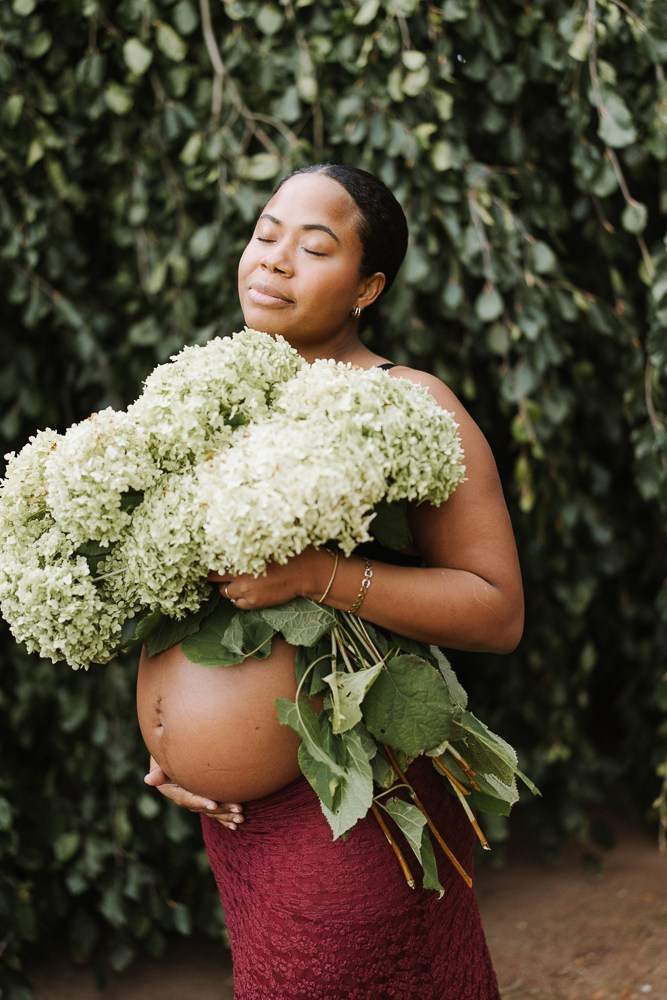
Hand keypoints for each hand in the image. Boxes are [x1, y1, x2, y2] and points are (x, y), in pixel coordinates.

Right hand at [144, 758, 243, 829]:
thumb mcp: (161, 759)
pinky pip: (214, 811)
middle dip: (221, 809)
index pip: (188, 798)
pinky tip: (236, 824)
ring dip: (226, 815)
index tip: (214, 804)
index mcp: (173, 791)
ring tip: (241, 818)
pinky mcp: (203, 798)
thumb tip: (148, 779)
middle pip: (203, 806)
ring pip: (211, 810)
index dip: (200, 801)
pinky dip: (224, 817)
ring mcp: (194, 799)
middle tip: (239, 809)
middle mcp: (184, 798)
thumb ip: (159, 771)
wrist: (172, 751)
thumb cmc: (167, 751)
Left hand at [209, 548, 326, 609]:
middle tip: (218, 573)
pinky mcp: (254, 602)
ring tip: (239, 582)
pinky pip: (237, 603)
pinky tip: (248, 591)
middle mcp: (240, 574)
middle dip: (215, 576)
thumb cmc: (287, 554)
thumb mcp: (264, 545)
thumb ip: (245, 546)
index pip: (214, 560)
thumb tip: (229, 541)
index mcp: (240, 556)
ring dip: (228, 588)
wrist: (305, 572)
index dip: (210, 561)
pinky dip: (239, 598)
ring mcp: (246, 590)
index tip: (208, 560)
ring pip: (225, 592)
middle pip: (214, 577)